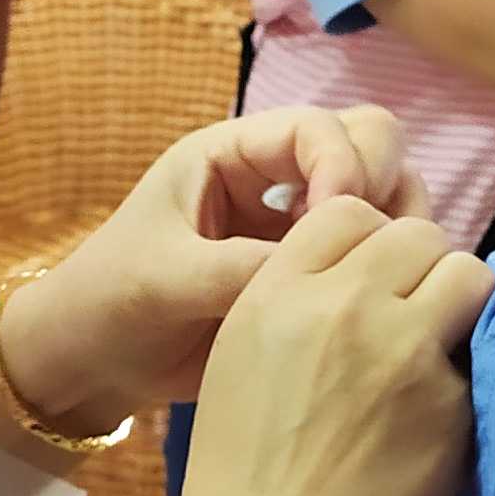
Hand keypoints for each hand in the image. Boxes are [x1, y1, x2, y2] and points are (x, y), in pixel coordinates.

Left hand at [1, 107, 430, 426]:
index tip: (337, 225)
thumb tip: (328, 272)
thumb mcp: (164, 279)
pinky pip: (375, 254)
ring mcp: (302, 226)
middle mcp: (277, 179)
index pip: (317, 128)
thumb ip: (241, 268)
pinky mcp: (317, 273)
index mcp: (231, 155)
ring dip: (400, 226)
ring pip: (386, 196)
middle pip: (370, 144)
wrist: (94, 367)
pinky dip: (393, 267)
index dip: (342, 166)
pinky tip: (384, 305)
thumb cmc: (109, 304)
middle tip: (377, 249)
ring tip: (388, 277)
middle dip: (384, 186)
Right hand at [172, 198, 490, 495]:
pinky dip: (466, 377)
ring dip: (460, 302)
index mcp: (277, 292)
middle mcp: (342, 307)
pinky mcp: (452, 404)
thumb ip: (299, 299)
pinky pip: (482, 354)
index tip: (371, 283)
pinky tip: (435, 416)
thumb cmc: (241, 472)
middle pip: (418, 233)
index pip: (348, 211)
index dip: (368, 244)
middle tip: (413, 318)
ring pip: (469, 273)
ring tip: (439, 349)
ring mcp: (403, 353)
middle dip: (422, 268)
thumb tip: (369, 266)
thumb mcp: (242, 357)